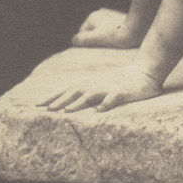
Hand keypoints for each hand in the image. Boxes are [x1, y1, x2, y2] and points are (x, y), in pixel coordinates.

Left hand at [45, 67, 163, 112]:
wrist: (146, 71)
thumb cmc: (122, 80)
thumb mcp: (101, 84)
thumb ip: (86, 92)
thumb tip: (68, 103)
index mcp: (90, 82)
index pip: (67, 89)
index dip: (52, 96)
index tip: (37, 105)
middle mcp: (96, 83)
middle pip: (74, 91)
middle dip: (59, 100)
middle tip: (45, 109)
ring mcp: (109, 87)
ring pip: (91, 94)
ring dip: (78, 102)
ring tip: (65, 111)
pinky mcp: (122, 92)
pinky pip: (113, 98)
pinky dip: (105, 104)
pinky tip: (99, 111)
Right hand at [71, 8, 141, 48]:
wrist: (139, 30)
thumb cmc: (117, 36)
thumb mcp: (95, 39)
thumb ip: (81, 40)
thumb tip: (74, 41)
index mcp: (93, 17)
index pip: (82, 35)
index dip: (87, 45)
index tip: (97, 50)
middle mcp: (101, 14)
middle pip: (92, 34)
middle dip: (97, 42)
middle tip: (105, 49)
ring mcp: (111, 16)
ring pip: (102, 33)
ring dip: (105, 40)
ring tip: (113, 46)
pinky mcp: (120, 20)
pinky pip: (112, 32)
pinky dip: (114, 37)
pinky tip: (119, 42)